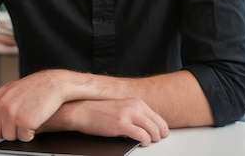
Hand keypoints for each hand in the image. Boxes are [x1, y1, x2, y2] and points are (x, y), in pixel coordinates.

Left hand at [0, 70, 71, 141]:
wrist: (53, 83)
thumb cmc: (36, 86)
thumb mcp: (12, 88)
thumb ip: (1, 101)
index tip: (6, 124)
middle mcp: (2, 106)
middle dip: (8, 131)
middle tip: (19, 123)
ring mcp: (13, 115)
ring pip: (9, 137)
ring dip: (19, 133)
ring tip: (28, 120)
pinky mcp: (26, 122)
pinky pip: (24, 138)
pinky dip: (31, 134)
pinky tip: (36, 122)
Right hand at [54, 98, 168, 145]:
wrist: (82, 111)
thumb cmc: (99, 111)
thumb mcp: (121, 107)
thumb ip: (135, 113)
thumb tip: (148, 125)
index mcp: (135, 102)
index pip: (157, 116)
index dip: (162, 127)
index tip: (162, 133)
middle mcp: (134, 106)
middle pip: (158, 124)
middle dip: (160, 134)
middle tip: (158, 139)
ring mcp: (128, 115)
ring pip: (153, 130)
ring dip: (154, 138)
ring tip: (150, 142)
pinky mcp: (122, 125)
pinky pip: (142, 136)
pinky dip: (145, 141)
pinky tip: (142, 143)